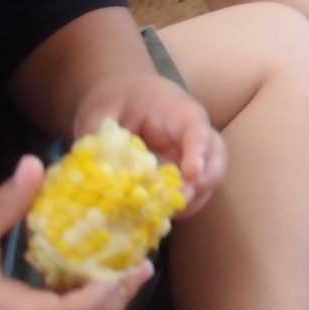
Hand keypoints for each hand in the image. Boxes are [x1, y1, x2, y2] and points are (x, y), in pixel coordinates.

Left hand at [74, 71, 226, 217]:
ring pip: (209, 176)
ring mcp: (187, 156)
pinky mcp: (178, 173)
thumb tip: (93, 168)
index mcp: (178, 112)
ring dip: (195, 198)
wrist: (122, 94)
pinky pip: (190, 191)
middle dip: (206, 180)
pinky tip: (157, 215)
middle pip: (216, 155)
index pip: (197, 128)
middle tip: (182, 200)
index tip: (191, 173)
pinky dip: (180, 205)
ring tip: (167, 213)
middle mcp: (191, 135)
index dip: (198, 150)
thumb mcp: (101, 110)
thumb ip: (98, 136)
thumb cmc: (116, 97)